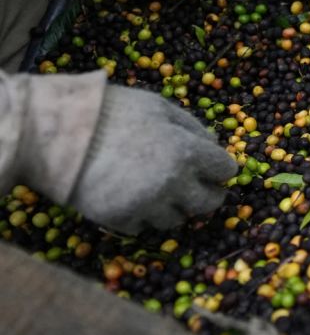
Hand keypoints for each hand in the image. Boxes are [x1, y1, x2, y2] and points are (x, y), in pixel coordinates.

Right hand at [70, 86, 236, 233]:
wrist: (58, 134)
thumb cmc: (112, 113)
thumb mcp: (159, 107)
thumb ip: (191, 127)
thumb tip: (213, 146)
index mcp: (187, 151)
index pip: (226, 171)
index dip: (220, 169)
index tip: (213, 169)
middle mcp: (174, 183)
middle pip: (208, 203)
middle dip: (206, 195)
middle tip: (194, 187)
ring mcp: (147, 205)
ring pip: (176, 220)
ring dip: (171, 207)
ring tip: (152, 187)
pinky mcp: (121, 220)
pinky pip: (143, 227)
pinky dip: (140, 215)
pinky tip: (128, 196)